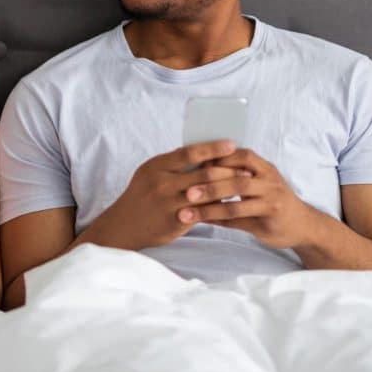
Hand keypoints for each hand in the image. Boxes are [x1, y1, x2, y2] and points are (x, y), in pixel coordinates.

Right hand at [88, 140, 238, 249]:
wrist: (123, 226)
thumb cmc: (141, 196)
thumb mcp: (150, 173)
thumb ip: (173, 165)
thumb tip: (203, 153)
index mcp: (156, 166)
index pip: (188, 153)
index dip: (212, 148)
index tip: (231, 144)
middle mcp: (162, 183)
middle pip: (203, 174)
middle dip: (228, 170)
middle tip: (248, 168)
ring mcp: (169, 204)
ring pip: (207, 194)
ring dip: (228, 189)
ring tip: (245, 185)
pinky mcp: (176, 222)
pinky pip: (204, 213)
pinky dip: (219, 207)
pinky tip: (232, 204)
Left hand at [182, 148, 316, 248]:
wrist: (304, 225)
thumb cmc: (274, 202)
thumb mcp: (260, 183)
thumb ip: (236, 176)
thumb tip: (199, 170)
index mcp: (264, 167)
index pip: (241, 155)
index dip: (217, 158)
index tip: (193, 164)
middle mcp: (269, 181)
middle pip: (236, 179)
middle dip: (209, 184)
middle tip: (186, 190)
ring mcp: (271, 200)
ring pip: (236, 202)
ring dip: (209, 207)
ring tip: (187, 211)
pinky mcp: (269, 219)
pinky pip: (239, 220)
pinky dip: (218, 220)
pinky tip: (202, 222)